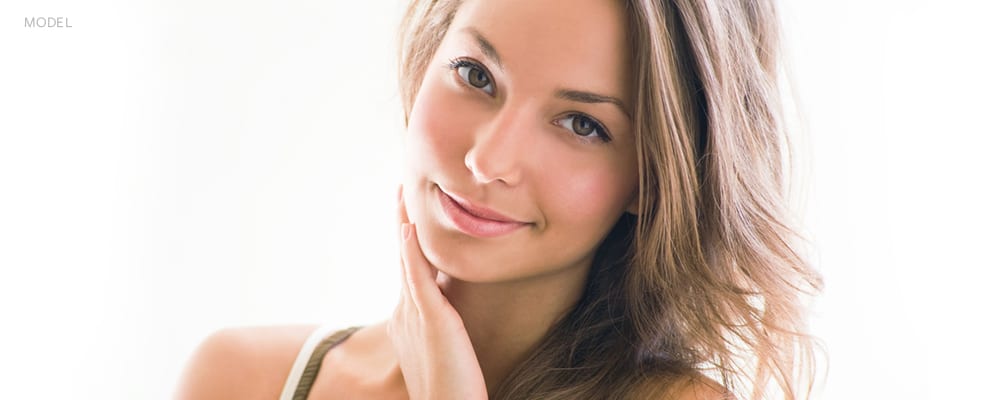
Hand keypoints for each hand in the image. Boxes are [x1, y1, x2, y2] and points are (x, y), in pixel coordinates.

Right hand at [387, 185, 488, 399]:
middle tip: (400, 189)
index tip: (408, 212)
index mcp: (410, 318)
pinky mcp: (433, 321)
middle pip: (404, 257)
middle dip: (401, 221)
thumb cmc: (452, 389)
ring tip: (402, 193)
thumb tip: (455, 309)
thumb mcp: (446, 347)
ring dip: (404, 223)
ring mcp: (416, 315)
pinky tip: (409, 228)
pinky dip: (411, 252)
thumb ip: (445, 325)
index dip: (408, 239)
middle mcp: (406, 313)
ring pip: (408, 260)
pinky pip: (418, 279)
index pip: (409, 269)